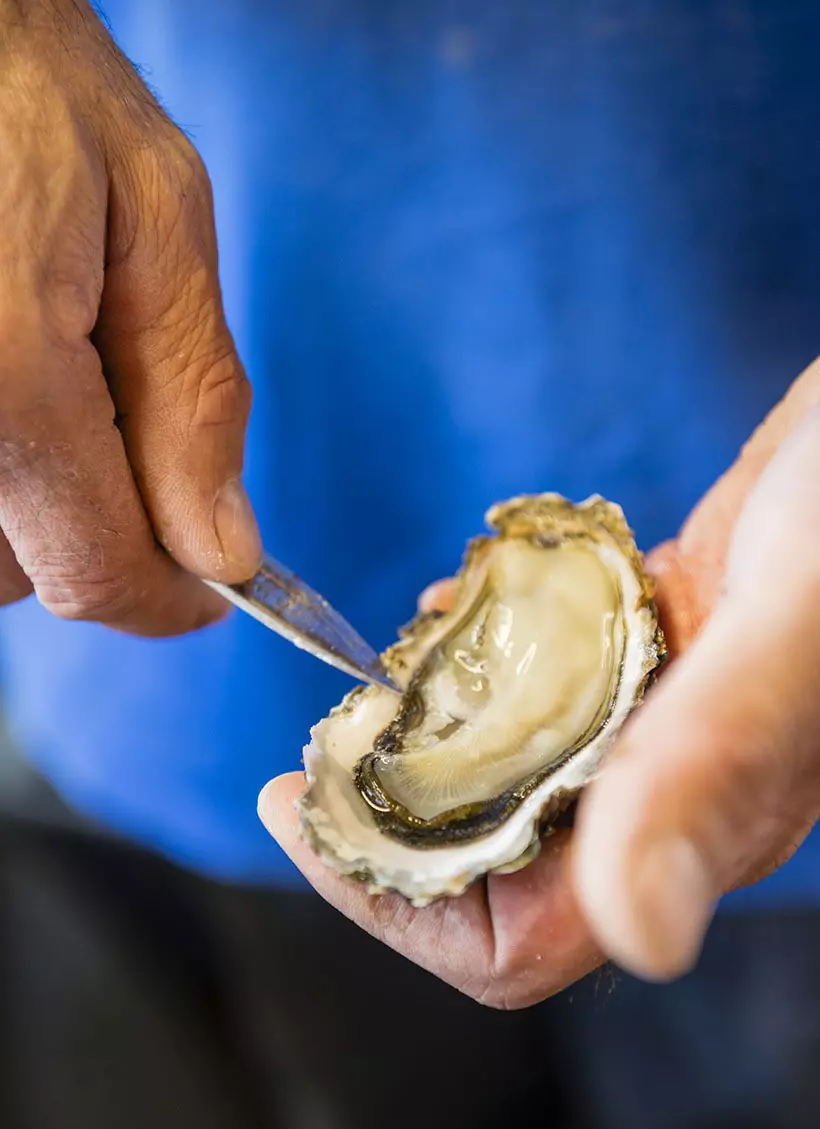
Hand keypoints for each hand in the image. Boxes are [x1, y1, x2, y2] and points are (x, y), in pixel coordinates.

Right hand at [0, 0, 260, 633]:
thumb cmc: (26, 77)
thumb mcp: (155, 215)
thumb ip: (193, 400)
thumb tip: (222, 550)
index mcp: (5, 382)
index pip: (95, 574)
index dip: (166, 600)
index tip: (210, 591)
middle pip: (27, 574)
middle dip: (102, 530)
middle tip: (129, 417)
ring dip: (38, 502)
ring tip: (59, 370)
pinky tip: (16, 366)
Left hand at [260, 360, 819, 1007]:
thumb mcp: (793, 626)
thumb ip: (713, 765)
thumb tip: (640, 936)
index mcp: (695, 826)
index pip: (510, 940)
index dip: (389, 902)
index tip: (299, 809)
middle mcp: (667, 794)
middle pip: (486, 863)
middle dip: (386, 816)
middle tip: (321, 736)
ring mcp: (655, 721)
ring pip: (504, 774)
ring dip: (425, 734)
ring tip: (375, 669)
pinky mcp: (649, 650)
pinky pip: (537, 687)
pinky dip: (477, 657)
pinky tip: (450, 604)